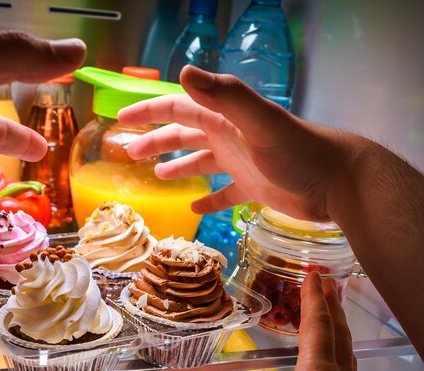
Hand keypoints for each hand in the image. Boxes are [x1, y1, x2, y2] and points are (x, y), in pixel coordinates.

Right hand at [118, 65, 360, 222]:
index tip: (121, 120)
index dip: (149, 112)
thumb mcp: (259, 121)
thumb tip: (182, 74)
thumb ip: (224, 97)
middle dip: (156, 141)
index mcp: (224, 119)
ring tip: (157, 176)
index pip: (178, 108)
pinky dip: (209, 201)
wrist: (335, 182)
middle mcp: (228, 137)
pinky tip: (195, 209)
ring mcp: (240, 163)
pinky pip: (223, 194)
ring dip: (178, 167)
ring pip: (200, 163)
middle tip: (129, 153)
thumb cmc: (298, 152)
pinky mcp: (252, 188)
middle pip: (184, 135)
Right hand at [174, 273, 423, 370]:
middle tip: (324, 279)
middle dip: (328, 304)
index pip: (317, 328)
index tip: (312, 272)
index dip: (312, 299)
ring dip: (336, 325)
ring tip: (331, 310)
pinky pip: (346, 370)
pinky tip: (332, 367)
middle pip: (336, 333)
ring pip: (345, 350)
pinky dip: (338, 352)